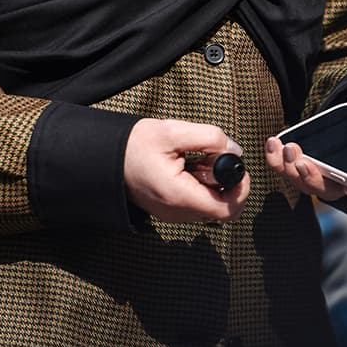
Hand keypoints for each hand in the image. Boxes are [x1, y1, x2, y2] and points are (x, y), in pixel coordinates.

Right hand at [124, 118, 249, 223]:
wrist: (105, 158)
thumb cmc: (134, 144)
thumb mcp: (173, 131)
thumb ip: (209, 138)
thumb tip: (234, 150)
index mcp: (178, 195)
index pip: (227, 209)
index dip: (240, 189)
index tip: (236, 166)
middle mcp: (176, 212)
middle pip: (222, 209)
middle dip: (227, 184)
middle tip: (214, 159)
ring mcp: (172, 215)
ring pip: (210, 208)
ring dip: (213, 185)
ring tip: (197, 162)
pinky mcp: (169, 211)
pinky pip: (197, 205)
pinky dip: (201, 188)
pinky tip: (189, 169)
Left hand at [265, 86, 346, 202]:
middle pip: (329, 191)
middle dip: (312, 179)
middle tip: (301, 161)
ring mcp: (326, 174)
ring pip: (306, 183)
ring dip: (291, 170)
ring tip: (284, 148)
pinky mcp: (307, 164)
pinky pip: (289, 169)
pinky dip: (277, 160)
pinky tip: (273, 143)